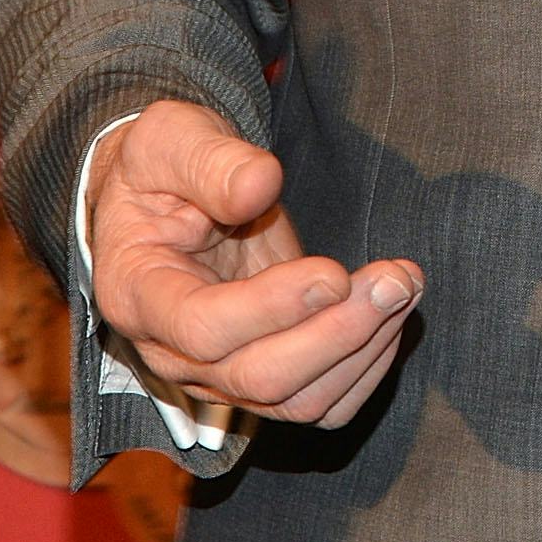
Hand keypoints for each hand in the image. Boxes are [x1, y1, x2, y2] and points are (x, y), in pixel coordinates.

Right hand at [87, 99, 423, 429]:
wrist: (167, 196)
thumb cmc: (164, 166)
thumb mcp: (172, 140)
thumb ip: (211, 162)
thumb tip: (259, 186)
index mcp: (138, 293)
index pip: (202, 328)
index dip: (272, 308)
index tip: (334, 272)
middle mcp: (172, 351)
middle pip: (260, 378)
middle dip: (338, 333)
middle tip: (395, 279)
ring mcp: (217, 373)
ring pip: (297, 399)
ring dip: (363, 349)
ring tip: (403, 284)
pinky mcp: (260, 375)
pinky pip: (319, 401)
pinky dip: (365, 367)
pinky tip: (391, 314)